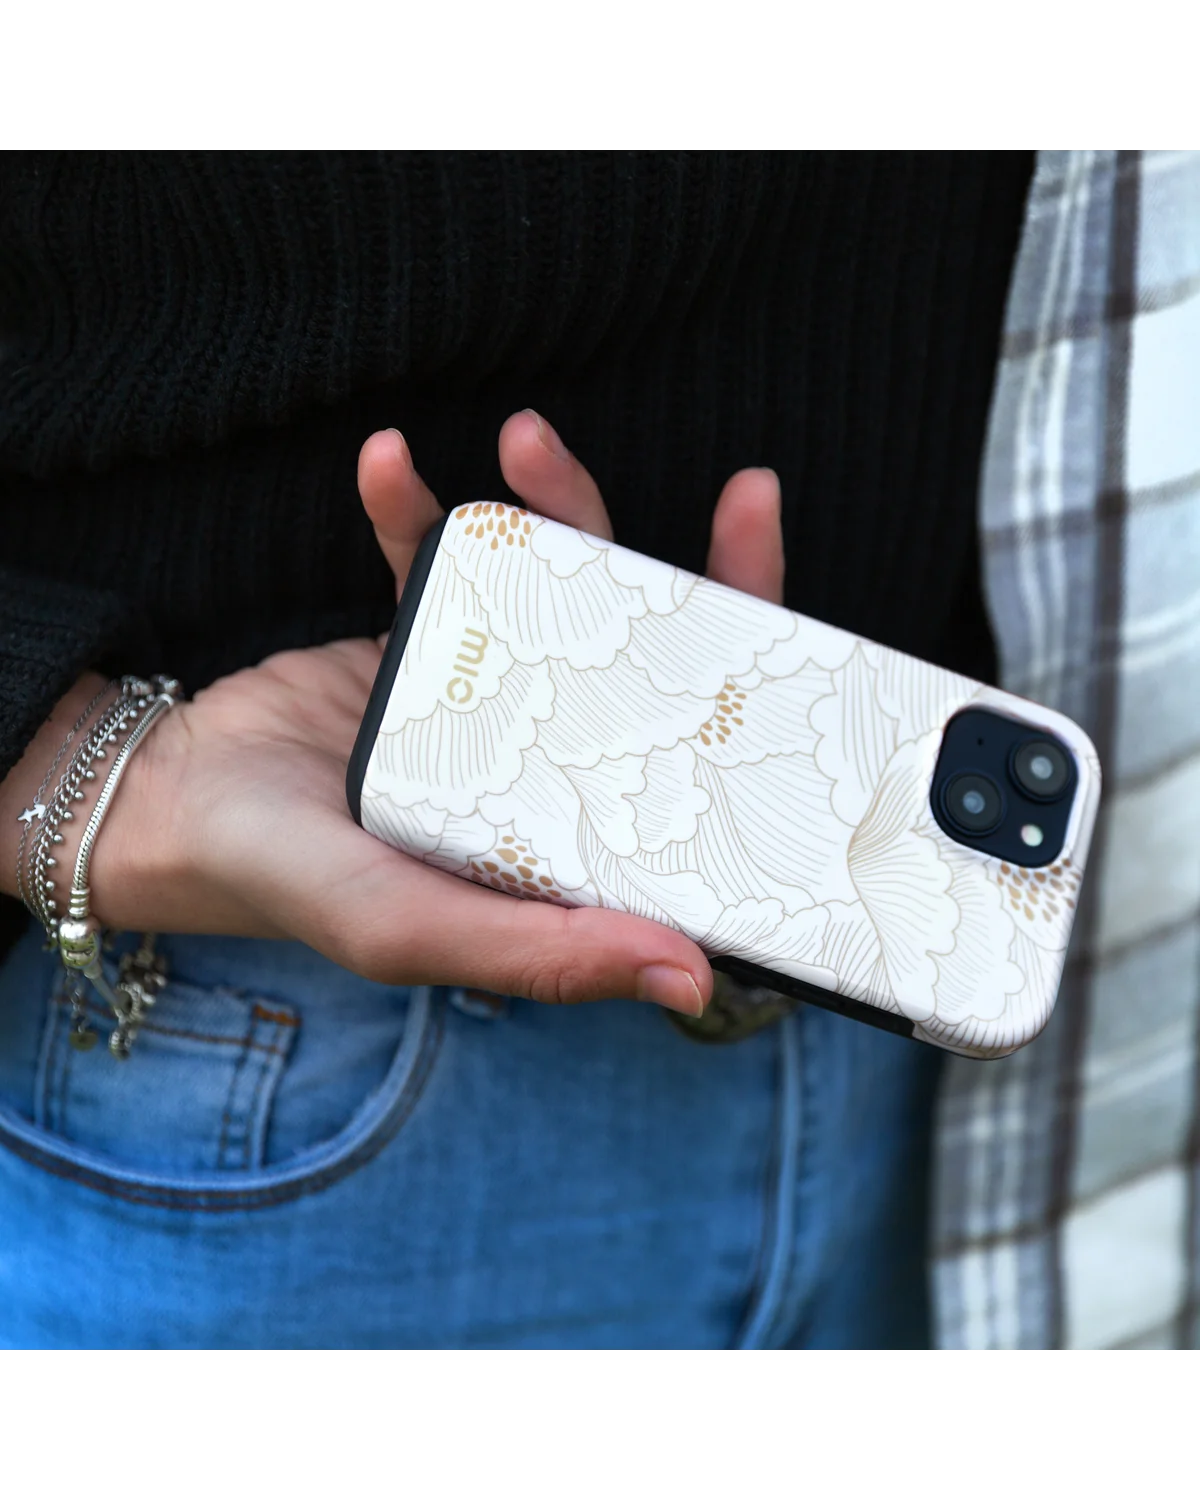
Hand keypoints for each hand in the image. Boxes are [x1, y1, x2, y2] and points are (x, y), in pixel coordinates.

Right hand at [85, 412, 784, 1014]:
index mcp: (570, 837)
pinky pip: (434, 558)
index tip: (800, 625)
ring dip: (556, 509)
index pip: (694, 770)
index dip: (759, 702)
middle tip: (744, 494)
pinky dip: (414, 508)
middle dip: (696, 578)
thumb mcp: (416, 928)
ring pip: (557, 591)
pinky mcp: (420, 641)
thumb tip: (692, 977)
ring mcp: (491, 694)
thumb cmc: (294, 885)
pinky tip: (388, 464)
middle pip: (654, 659)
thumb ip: (541, 954)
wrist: (168, 806)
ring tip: (524, 445)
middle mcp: (548, 762)